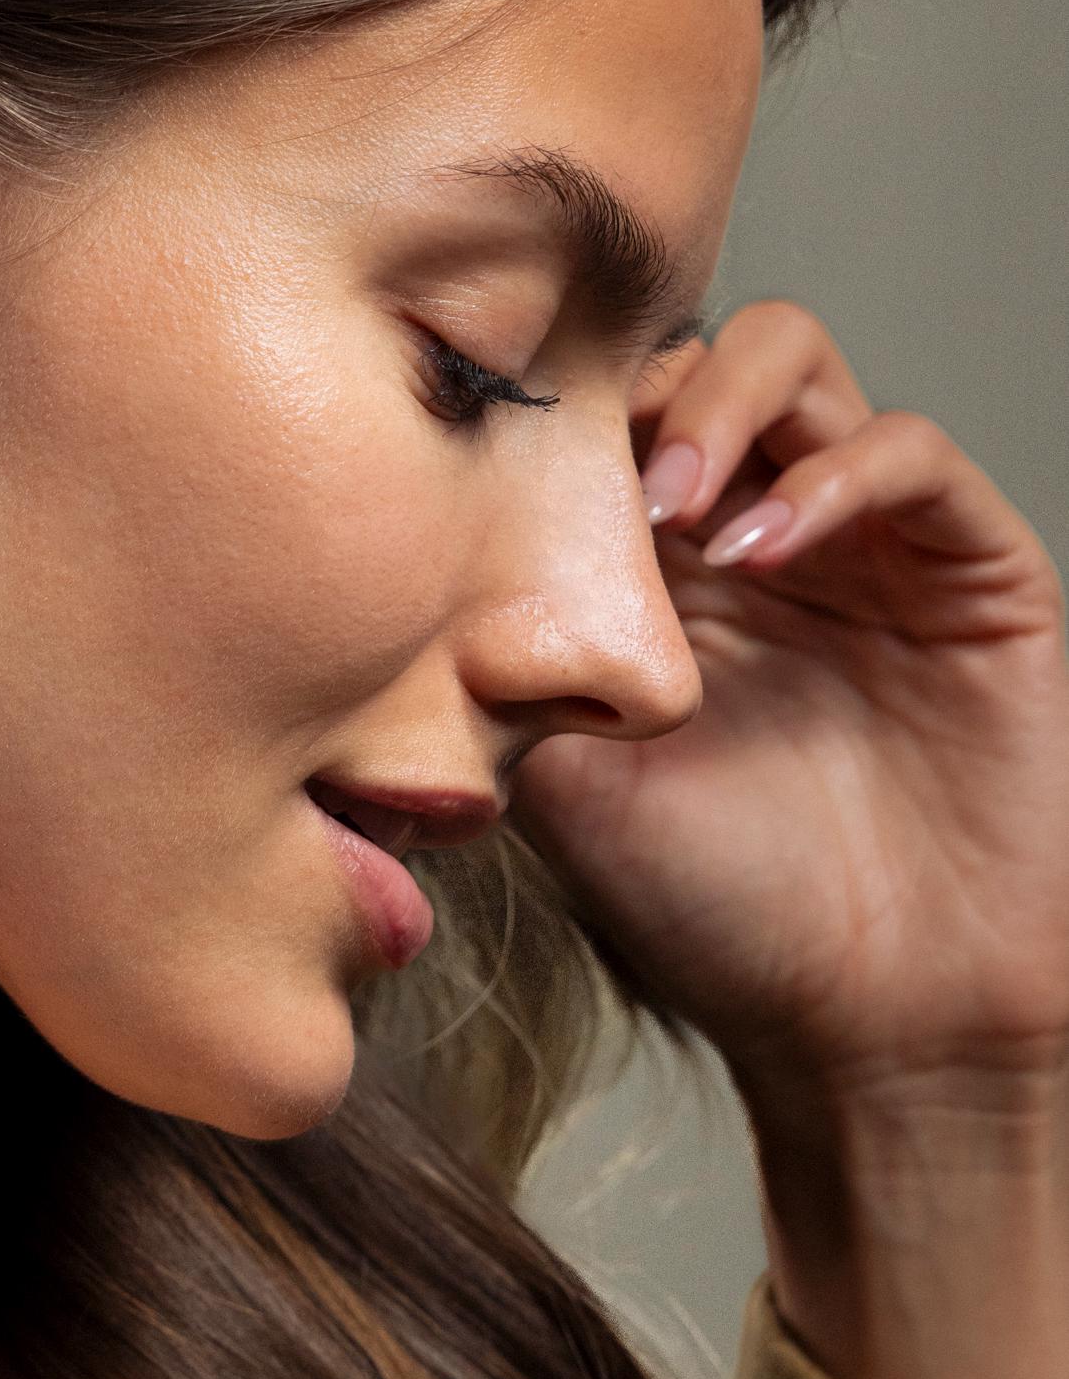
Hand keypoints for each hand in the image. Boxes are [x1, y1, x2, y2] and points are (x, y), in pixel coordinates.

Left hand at [506, 298, 1068, 1110]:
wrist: (869, 1029)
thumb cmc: (713, 913)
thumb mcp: (557, 777)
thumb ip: (502, 661)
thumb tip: (405, 565)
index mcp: (649, 565)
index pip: (597, 407)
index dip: (551, 400)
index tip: (498, 444)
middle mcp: (750, 528)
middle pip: (688, 349)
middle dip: (633, 379)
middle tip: (597, 473)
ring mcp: (862, 541)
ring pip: (795, 361)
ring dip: (720, 404)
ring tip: (669, 503)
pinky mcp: (972, 571)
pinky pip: (915, 453)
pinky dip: (834, 475)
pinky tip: (764, 548)